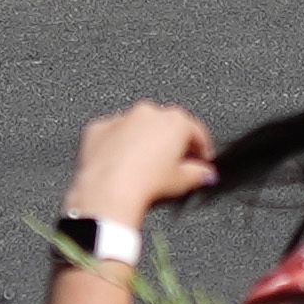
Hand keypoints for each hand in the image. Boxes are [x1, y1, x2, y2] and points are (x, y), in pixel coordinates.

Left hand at [64, 100, 216, 226]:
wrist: (109, 190)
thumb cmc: (145, 183)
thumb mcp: (183, 182)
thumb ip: (200, 174)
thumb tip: (205, 174)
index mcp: (174, 121)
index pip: (196, 131)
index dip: (201, 149)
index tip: (201, 161)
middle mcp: (148, 113)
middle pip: (166, 126)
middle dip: (171, 144)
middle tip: (173, 168)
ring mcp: (121, 118)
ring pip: (137, 128)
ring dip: (143, 142)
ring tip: (144, 169)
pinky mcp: (99, 129)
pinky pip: (113, 135)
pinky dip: (118, 146)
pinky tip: (120, 166)